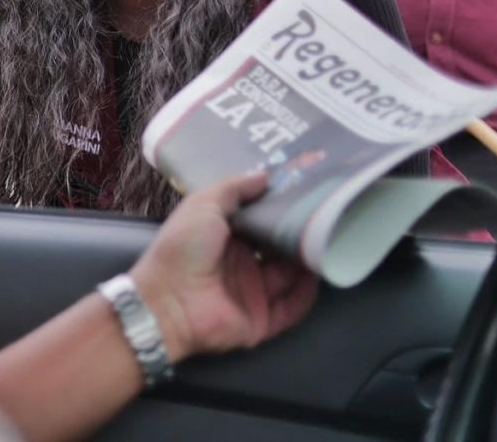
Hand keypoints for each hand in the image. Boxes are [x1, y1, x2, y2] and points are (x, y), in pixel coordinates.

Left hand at [129, 173, 317, 363]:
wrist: (167, 300)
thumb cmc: (182, 247)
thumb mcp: (202, 206)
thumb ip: (233, 189)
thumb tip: (264, 175)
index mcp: (224, 236)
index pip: (260, 221)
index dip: (278, 208)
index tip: (303, 192)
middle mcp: (240, 263)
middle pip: (279, 247)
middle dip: (298, 234)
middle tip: (325, 215)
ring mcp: (252, 292)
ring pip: (289, 276)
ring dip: (307, 260)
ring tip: (329, 240)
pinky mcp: (261, 320)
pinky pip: (292, 307)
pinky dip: (306, 293)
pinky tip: (319, 274)